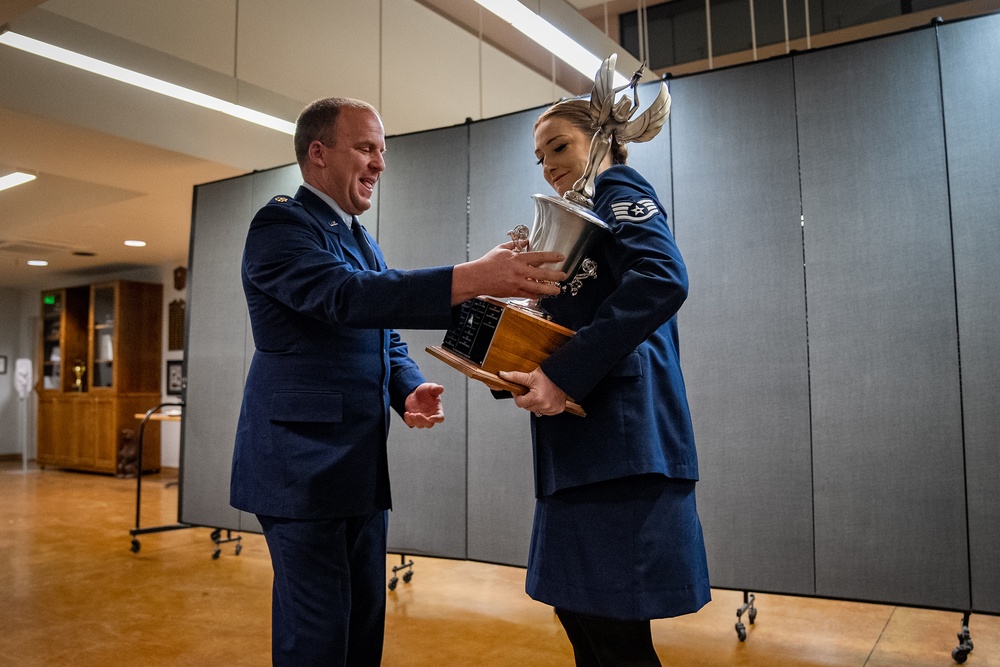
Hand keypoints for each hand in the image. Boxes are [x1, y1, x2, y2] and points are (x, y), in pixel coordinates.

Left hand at [403, 383, 444, 427]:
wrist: (415, 393)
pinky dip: (408, 420)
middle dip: (423, 421)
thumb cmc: (425, 391)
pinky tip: (406, 413)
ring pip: (420, 425)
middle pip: (429, 424)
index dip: (437, 419)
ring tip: (410, 414)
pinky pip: (411, 423)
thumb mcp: (430, 388)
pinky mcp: (414, 420)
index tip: (431, 418)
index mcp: (437, 410)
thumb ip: (435, 388)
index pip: (440, 418)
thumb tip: (441, 388)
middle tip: (417, 414)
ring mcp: (422, 419)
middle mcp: (431, 416)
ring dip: (415, 421)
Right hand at [451, 242, 566, 303]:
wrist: (477, 277)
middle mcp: (519, 271)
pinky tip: (543, 295)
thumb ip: (514, 245)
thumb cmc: (488, 263)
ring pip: (538, 287)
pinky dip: (537, 295)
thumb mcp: (501, 249)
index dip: (552, 257)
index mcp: (517, 259)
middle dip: (555, 275)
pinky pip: (528, 294)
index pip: (539, 256)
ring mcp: (517, 283)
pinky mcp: (513, 292)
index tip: (561, 257)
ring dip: (550, 288)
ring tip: (558, 289)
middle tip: (563, 275)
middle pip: (542, 274)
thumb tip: (525, 241)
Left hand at [499, 368, 566, 416]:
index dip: (518, 396)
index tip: (521, 391)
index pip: (519, 403)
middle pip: (527, 407)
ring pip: (535, 410)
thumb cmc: (548, 376)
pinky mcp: (557, 410)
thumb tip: (502, 375)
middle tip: (530, 390)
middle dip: (526, 399)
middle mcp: (545, 405)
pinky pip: (545, 411)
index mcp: (537, 398)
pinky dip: (544, 406)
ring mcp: (552, 409)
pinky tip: (546, 398)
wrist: (564, 376)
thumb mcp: (530, 376)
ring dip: (535, 403)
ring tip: (539, 393)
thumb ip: (515, 377)